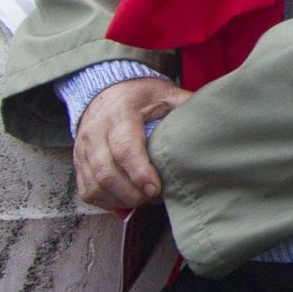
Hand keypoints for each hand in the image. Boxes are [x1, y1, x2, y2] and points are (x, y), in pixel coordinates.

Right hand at [74, 77, 191, 210]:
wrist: (103, 89)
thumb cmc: (139, 95)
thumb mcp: (164, 92)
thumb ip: (185, 105)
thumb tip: (214, 119)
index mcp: (119, 115)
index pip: (125, 149)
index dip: (140, 173)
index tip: (156, 188)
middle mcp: (95, 133)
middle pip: (106, 173)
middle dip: (132, 193)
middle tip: (155, 197)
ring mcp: (82, 149)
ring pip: (94, 186)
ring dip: (120, 199)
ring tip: (144, 199)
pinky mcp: (78, 162)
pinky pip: (87, 191)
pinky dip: (106, 202)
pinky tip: (126, 199)